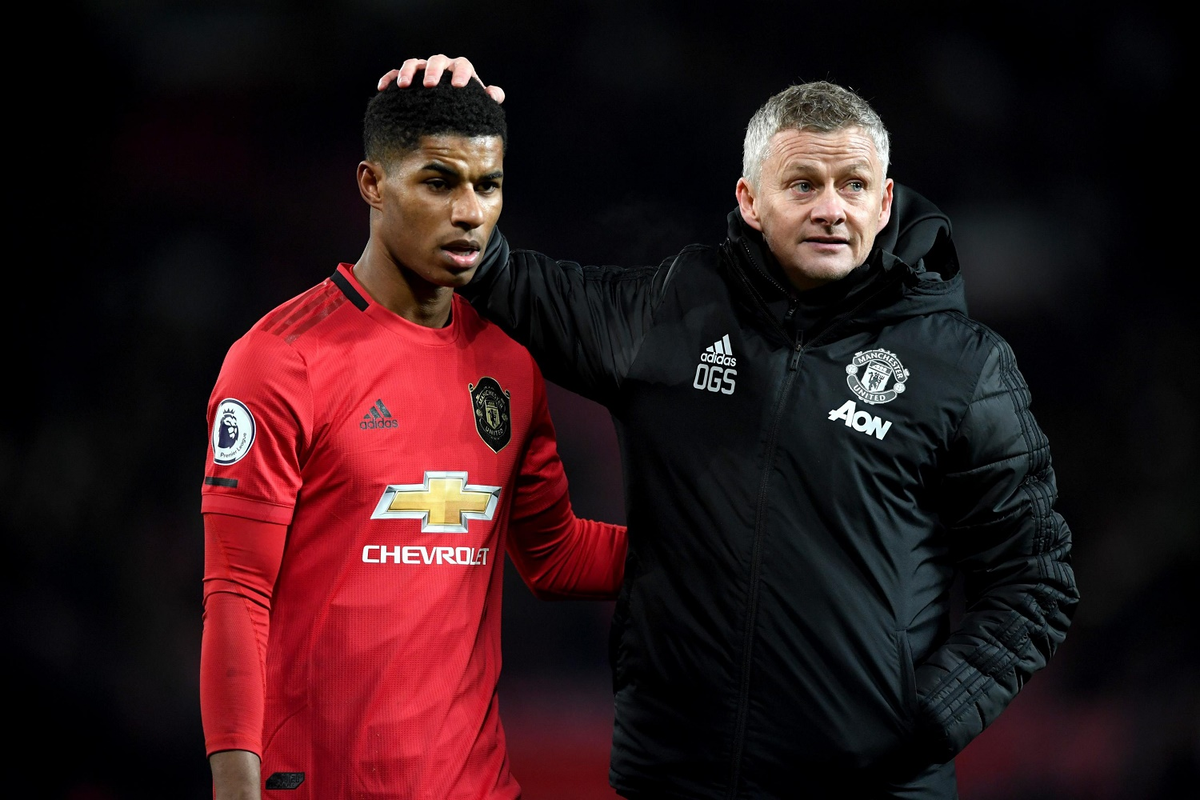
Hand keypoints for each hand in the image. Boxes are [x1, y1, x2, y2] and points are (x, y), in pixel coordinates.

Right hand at [377, 55, 504, 103]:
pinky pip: (394, 73)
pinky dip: (388, 78)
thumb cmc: (466, 106)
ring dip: (408, 72)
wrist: (447, 113)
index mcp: (460, 70)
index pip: (462, 65)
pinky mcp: (406, 77)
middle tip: (430, 85)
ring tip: (403, 85)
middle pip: (437, 61)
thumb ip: (490, 98)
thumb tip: (493, 95)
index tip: (458, 86)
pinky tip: (382, 88)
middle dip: (433, 71)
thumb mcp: (479, 103)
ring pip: (414, 63)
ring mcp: (422, 70)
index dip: (461, 74)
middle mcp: (441, 66)